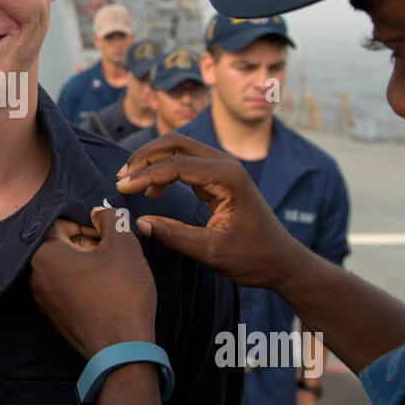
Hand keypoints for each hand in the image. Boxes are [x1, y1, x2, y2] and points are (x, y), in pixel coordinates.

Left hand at [29, 206, 156, 360]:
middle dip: (88, 243)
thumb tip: (100, 212)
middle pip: (61, 244)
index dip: (90, 224)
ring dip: (87, 263)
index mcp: (43, 254)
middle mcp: (35, 276)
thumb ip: (111, 218)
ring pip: (65, 266)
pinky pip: (66, 288)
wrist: (122, 350)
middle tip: (112, 254)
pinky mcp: (54, 317)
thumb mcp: (123, 246)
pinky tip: (105, 293)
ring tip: (111, 274)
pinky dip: (84, 284)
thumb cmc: (121, 295)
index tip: (108, 236)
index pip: (62, 221)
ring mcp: (42, 300)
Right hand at [115, 132, 313, 292]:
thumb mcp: (212, 253)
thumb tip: (140, 224)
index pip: (177, 164)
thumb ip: (175, 237)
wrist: (282, 261)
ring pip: (179, 148)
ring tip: (130, 182)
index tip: (122, 188)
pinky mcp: (218, 177)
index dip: (146, 174)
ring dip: (152, 161)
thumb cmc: (254, 258)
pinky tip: (152, 192)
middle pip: (176, 143)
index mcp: (228, 177)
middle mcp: (226, 165)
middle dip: (145, 157)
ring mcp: (223, 168)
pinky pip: (185, 162)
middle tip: (121, 178)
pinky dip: (164, 170)